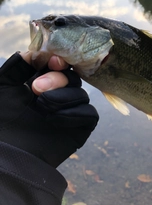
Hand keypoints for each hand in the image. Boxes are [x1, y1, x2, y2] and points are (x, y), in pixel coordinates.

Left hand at [0, 52, 98, 167]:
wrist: (8, 152)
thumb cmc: (3, 119)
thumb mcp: (4, 86)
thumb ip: (17, 65)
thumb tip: (33, 52)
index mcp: (43, 83)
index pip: (59, 66)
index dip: (59, 61)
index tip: (52, 60)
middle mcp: (60, 95)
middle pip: (72, 77)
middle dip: (56, 79)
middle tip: (36, 88)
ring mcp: (72, 111)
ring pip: (81, 94)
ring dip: (62, 97)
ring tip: (42, 108)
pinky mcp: (81, 126)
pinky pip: (89, 113)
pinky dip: (73, 114)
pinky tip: (54, 121)